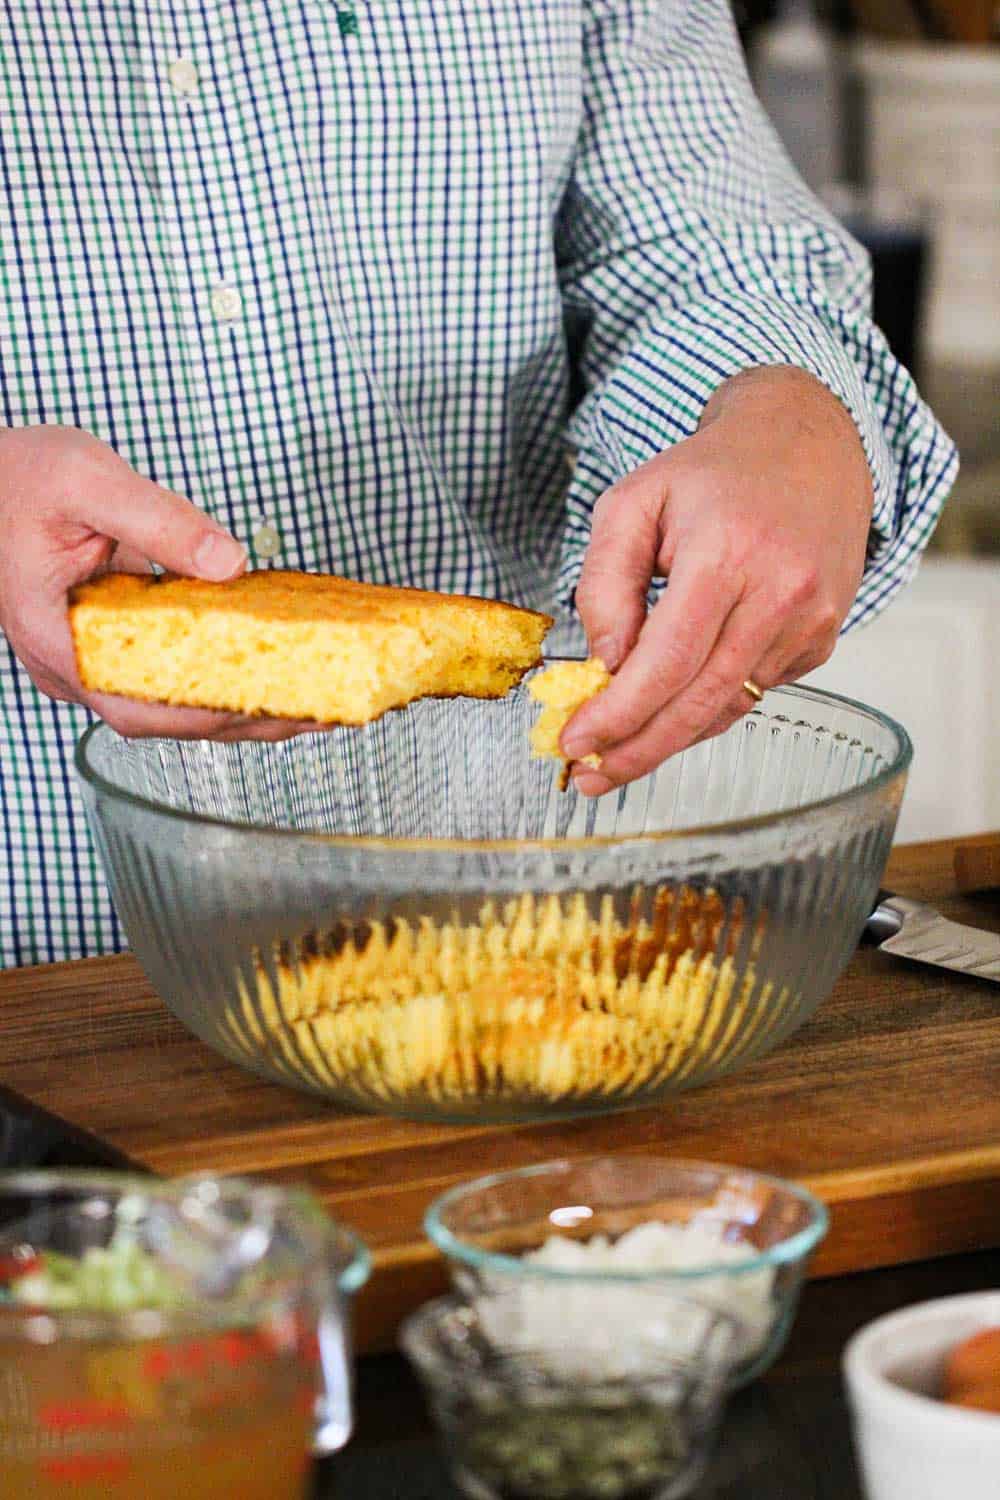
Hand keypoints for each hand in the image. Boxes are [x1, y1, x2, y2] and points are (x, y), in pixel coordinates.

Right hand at [0, 425, 309, 739]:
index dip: (210, 715)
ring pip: (171, 703)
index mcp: (56, 638)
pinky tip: (274, 662)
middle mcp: (71, 665)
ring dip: (240, 704)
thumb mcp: (88, 479)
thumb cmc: (17, 475)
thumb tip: (228, 562)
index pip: (138, 703)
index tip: (276, 710)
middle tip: (322, 712)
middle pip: (166, 717)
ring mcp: (89, 660)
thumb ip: (159, 520)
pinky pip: (170, 672)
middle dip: (245, 720)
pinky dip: (221, 673)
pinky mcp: (111, 644)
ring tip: (315, 698)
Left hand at [563, 365, 873, 792]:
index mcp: (727, 554)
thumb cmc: (711, 474)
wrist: (808, 446)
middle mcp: (780, 593)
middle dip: (638, 750)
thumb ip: (604, 582)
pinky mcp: (822, 638)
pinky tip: (673, 706)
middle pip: (700, 701)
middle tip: (588, 776)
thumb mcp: (632, 503)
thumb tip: (605, 662)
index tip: (574, 741)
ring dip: (669, 737)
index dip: (619, 714)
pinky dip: (708, 708)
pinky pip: (754, 692)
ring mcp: (810, 621)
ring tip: (616, 756)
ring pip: (728, 706)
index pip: (667, 661)